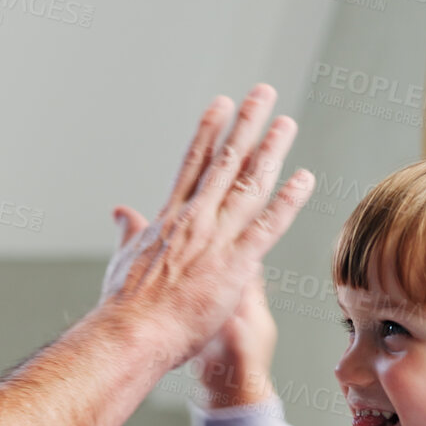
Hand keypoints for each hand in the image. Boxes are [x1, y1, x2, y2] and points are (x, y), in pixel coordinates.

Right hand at [97, 84, 313, 379]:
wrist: (132, 331)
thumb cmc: (124, 304)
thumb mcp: (123, 258)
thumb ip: (128, 231)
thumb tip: (120, 211)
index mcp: (170, 218)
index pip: (193, 164)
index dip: (209, 131)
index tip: (221, 105)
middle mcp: (195, 218)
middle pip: (225, 161)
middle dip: (246, 125)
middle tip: (261, 94)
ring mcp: (216, 238)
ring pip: (249, 185)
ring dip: (271, 151)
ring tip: (286, 123)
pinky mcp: (235, 264)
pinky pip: (269, 226)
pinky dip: (288, 201)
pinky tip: (304, 179)